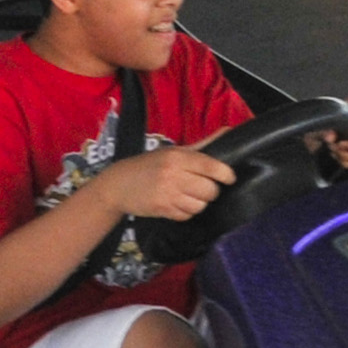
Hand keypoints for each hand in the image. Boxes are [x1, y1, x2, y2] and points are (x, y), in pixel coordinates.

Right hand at [98, 144, 236, 222]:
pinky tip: (178, 203)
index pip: (211, 167)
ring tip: (189, 195)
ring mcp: (168, 194)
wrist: (118, 184)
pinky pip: (187, 215)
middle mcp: (174, 175)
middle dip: (210, 191)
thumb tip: (229, 131)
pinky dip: (186, 212)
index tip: (230, 178)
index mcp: (178, 157)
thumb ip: (203, 145)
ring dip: (199, 203)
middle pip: (210, 190)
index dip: (226, 175)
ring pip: (200, 205)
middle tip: (202, 187)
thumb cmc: (149, 164)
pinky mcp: (162, 210)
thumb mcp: (173, 151)